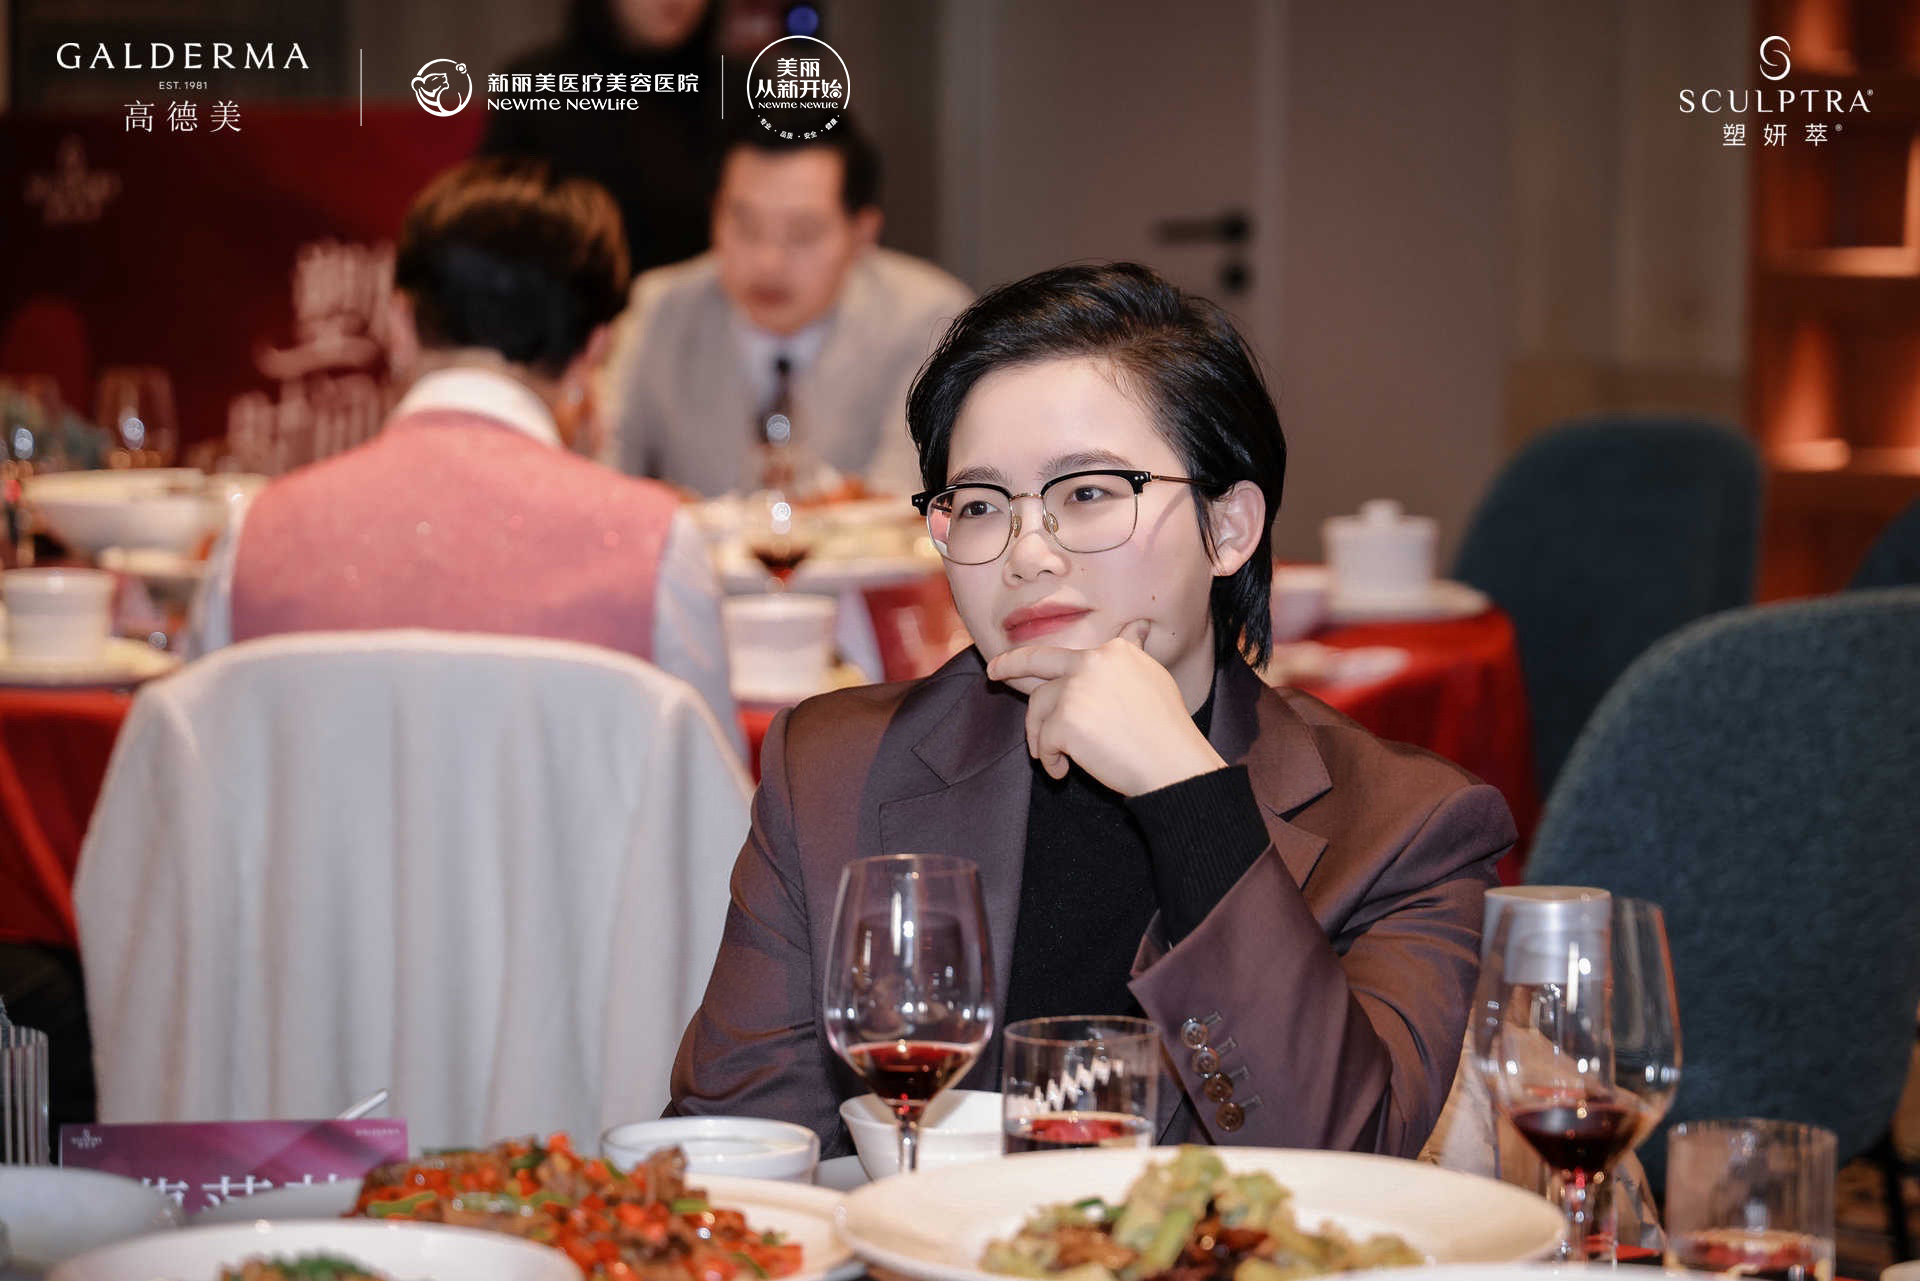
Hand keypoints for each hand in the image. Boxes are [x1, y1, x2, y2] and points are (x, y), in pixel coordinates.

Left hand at [985, 619, 1226, 796]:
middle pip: (1036, 661)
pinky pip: (1043, 741)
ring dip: (1041, 737)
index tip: (1015, 659)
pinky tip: (1064, 772)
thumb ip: (1133, 653)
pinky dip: (1050, 760)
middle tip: (993, 672)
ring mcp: (1075, 690)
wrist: (1172, 764)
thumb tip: (1139, 626)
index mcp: (1113, 651)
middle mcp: (1091, 662)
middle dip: (1009, 664)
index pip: (1068, 654)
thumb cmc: (1165, 730)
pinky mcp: (1064, 720)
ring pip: (1039, 709)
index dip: (1040, 659)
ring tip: (1054, 759)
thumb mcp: (1151, 678)